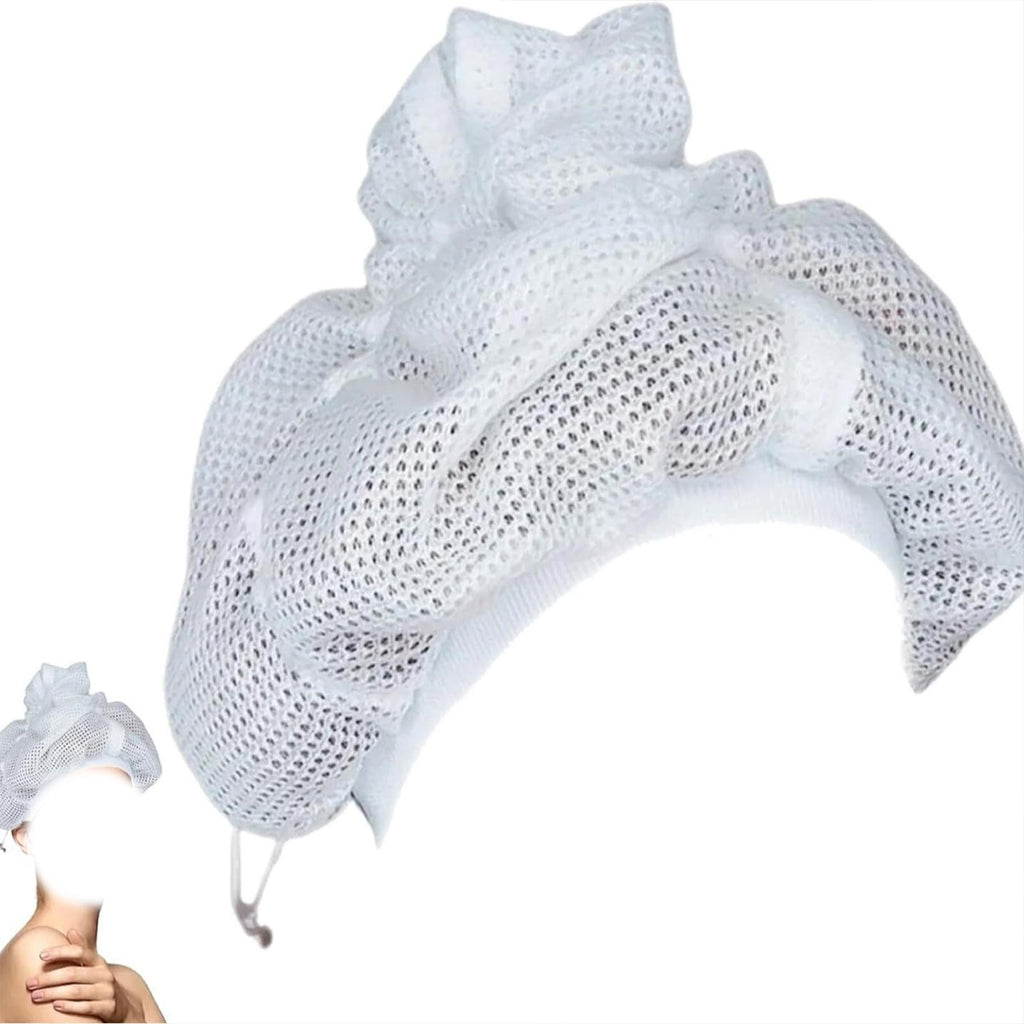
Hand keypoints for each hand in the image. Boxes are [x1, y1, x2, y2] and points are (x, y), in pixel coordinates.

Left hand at [25, 928, 144, 1021]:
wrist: (123, 1005)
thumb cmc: (100, 984)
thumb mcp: (94, 966)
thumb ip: (82, 950)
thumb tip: (70, 931)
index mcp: (98, 962)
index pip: (80, 952)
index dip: (61, 952)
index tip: (41, 955)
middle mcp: (103, 974)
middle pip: (73, 973)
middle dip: (48, 978)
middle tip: (30, 983)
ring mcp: (107, 991)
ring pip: (76, 991)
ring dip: (53, 993)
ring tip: (35, 996)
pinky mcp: (108, 1007)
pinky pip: (86, 1007)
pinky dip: (70, 1006)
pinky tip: (55, 1006)